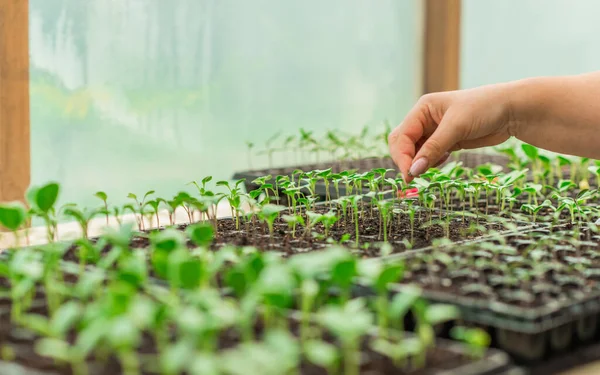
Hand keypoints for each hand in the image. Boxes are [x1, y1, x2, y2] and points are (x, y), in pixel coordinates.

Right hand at [388, 83, 516, 181]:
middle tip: (413, 179)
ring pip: (415, 152)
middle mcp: (425, 119)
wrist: (512, 110)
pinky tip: (442, 162)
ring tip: (429, 171)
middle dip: (406, 160)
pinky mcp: (447, 142)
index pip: (402, 136)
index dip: (402, 156)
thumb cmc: (484, 108)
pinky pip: (429, 156)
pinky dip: (430, 163)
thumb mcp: (456, 127)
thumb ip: (433, 149)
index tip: (409, 174)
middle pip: (403, 144)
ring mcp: (435, 131)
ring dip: (419, 163)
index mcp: (423, 109)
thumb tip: (413, 171)